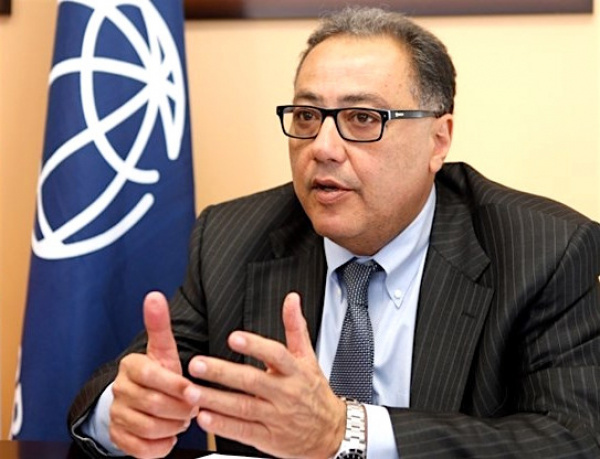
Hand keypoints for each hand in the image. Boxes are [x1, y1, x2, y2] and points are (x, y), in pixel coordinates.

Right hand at [109, 291, 199, 458]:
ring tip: (182, 418)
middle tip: (193, 408)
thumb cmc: (158, 373)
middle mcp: (119, 390)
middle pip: (152, 404)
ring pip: (148, 428)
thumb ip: (159, 324)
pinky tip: (170, 434)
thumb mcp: (163, 349)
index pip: (151, 376)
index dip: (175, 385)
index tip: (193, 391)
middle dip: (179, 409)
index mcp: (131, 366)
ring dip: (172, 426)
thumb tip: (154, 295)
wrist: (140, 399)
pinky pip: (142, 449)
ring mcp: (116, 415)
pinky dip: (162, 446)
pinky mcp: (119, 438)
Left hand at [186, 292, 345, 458]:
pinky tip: (204, 418)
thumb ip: (295, 327)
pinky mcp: (267, 437)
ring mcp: (275, 417)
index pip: (276, 355)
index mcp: (295, 371)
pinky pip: (243, 431)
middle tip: (197, 365)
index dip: (255, 346)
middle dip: (222, 373)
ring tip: (191, 392)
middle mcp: (285, 393)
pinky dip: (223, 426)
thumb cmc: (314, 392)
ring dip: (215, 400)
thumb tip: (291, 299)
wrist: (330, 432)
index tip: (233, 338)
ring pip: (243, 407)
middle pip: (252, 381)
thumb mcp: (309, 358)